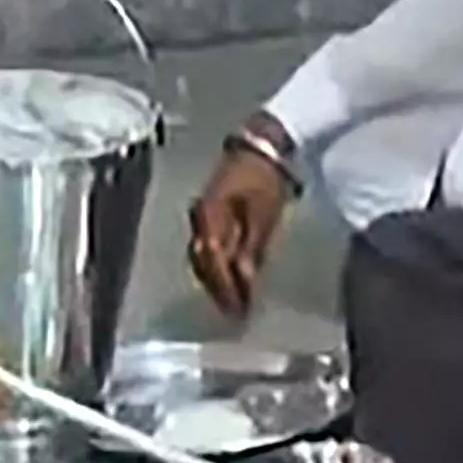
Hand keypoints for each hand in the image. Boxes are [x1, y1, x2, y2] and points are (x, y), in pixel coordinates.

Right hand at [185, 135, 297, 315]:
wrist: (261, 147)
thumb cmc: (264, 179)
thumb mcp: (263, 215)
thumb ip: (251, 249)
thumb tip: (244, 281)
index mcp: (208, 216)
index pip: (211, 260)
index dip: (224, 287)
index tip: (237, 310)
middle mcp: (198, 218)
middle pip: (203, 263)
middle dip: (219, 289)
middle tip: (234, 314)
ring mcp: (202, 216)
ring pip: (203, 258)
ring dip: (217, 280)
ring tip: (233, 302)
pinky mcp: (211, 215)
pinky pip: (209, 248)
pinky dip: (219, 266)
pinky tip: (231, 278)